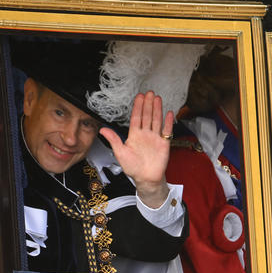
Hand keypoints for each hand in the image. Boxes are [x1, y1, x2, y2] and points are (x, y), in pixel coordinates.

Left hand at [99, 91, 173, 208]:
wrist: (146, 179)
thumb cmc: (133, 168)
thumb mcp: (120, 152)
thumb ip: (113, 139)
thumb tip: (102, 129)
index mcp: (134, 135)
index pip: (136, 118)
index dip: (137, 107)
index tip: (139, 97)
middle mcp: (145, 134)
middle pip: (147, 116)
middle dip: (147, 104)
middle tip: (149, 93)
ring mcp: (155, 138)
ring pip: (156, 120)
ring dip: (157, 109)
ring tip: (157, 98)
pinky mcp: (164, 144)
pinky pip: (166, 131)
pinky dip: (168, 122)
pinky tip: (169, 113)